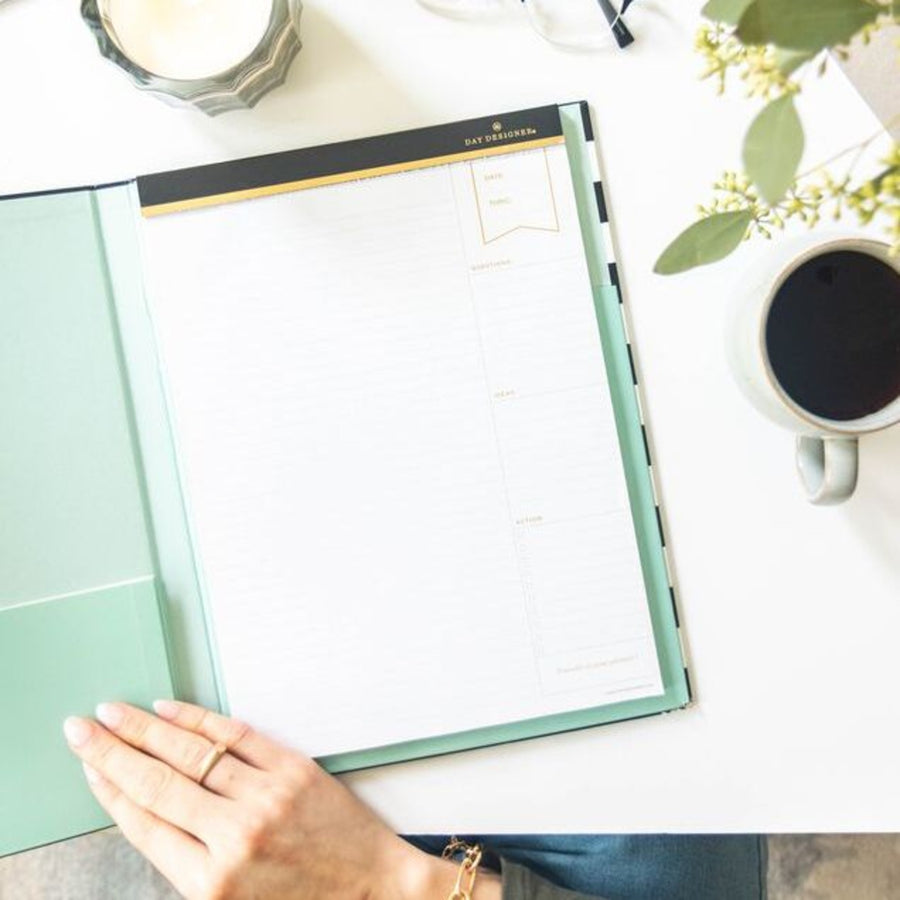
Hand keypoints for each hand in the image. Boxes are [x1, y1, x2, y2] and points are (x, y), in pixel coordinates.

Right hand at [62, 701, 499, 899]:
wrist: (374, 891)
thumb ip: (193, 869)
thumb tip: (150, 818)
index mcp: (211, 883)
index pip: (144, 825)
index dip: (109, 791)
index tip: (87, 767)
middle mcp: (233, 837)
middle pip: (156, 784)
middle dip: (111, 753)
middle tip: (80, 728)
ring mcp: (264, 797)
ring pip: (190, 754)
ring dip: (144, 730)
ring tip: (113, 713)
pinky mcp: (293, 770)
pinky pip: (236, 736)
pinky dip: (198, 719)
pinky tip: (170, 709)